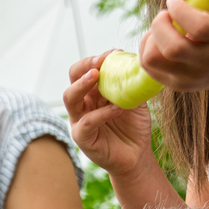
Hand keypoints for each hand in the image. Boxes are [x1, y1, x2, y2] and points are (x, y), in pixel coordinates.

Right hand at [63, 54, 158, 178]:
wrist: (138, 155)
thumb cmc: (134, 127)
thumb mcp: (135, 99)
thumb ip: (131, 83)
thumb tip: (136, 61)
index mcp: (93, 92)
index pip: (85, 69)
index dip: (97, 59)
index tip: (115, 53)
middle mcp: (83, 104)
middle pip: (72, 78)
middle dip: (84, 66)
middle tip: (100, 62)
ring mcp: (79, 121)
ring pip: (70, 98)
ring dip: (82, 85)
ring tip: (97, 76)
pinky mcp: (83, 138)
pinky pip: (87, 122)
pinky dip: (102, 113)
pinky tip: (117, 108)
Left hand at [138, 0, 208, 94]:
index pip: (198, 26)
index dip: (178, 10)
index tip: (174, 1)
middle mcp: (208, 60)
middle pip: (171, 48)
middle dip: (159, 23)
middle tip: (166, 16)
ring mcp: (191, 77)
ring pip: (152, 59)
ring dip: (150, 38)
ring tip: (163, 30)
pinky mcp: (177, 85)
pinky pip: (148, 66)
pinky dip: (148, 48)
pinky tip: (161, 41)